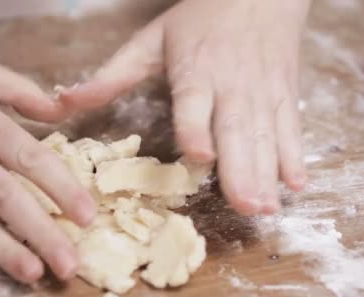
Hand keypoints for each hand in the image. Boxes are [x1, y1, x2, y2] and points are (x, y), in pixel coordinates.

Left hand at [53, 0, 309, 215]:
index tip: (199, 157)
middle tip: (246, 207)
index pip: (194, 102)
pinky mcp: (286, 95)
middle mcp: (232, 85)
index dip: (197, 129)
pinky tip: (297, 185)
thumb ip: (112, 75)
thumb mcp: (151, 41)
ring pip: (266, 136)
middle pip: (236, 129)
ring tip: (266, 208)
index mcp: (196, 70)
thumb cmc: (199, 20)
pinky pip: (292, 128)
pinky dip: (295, 156)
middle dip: (242, 170)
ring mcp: (263, 92)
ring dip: (267, 174)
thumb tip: (65, 101)